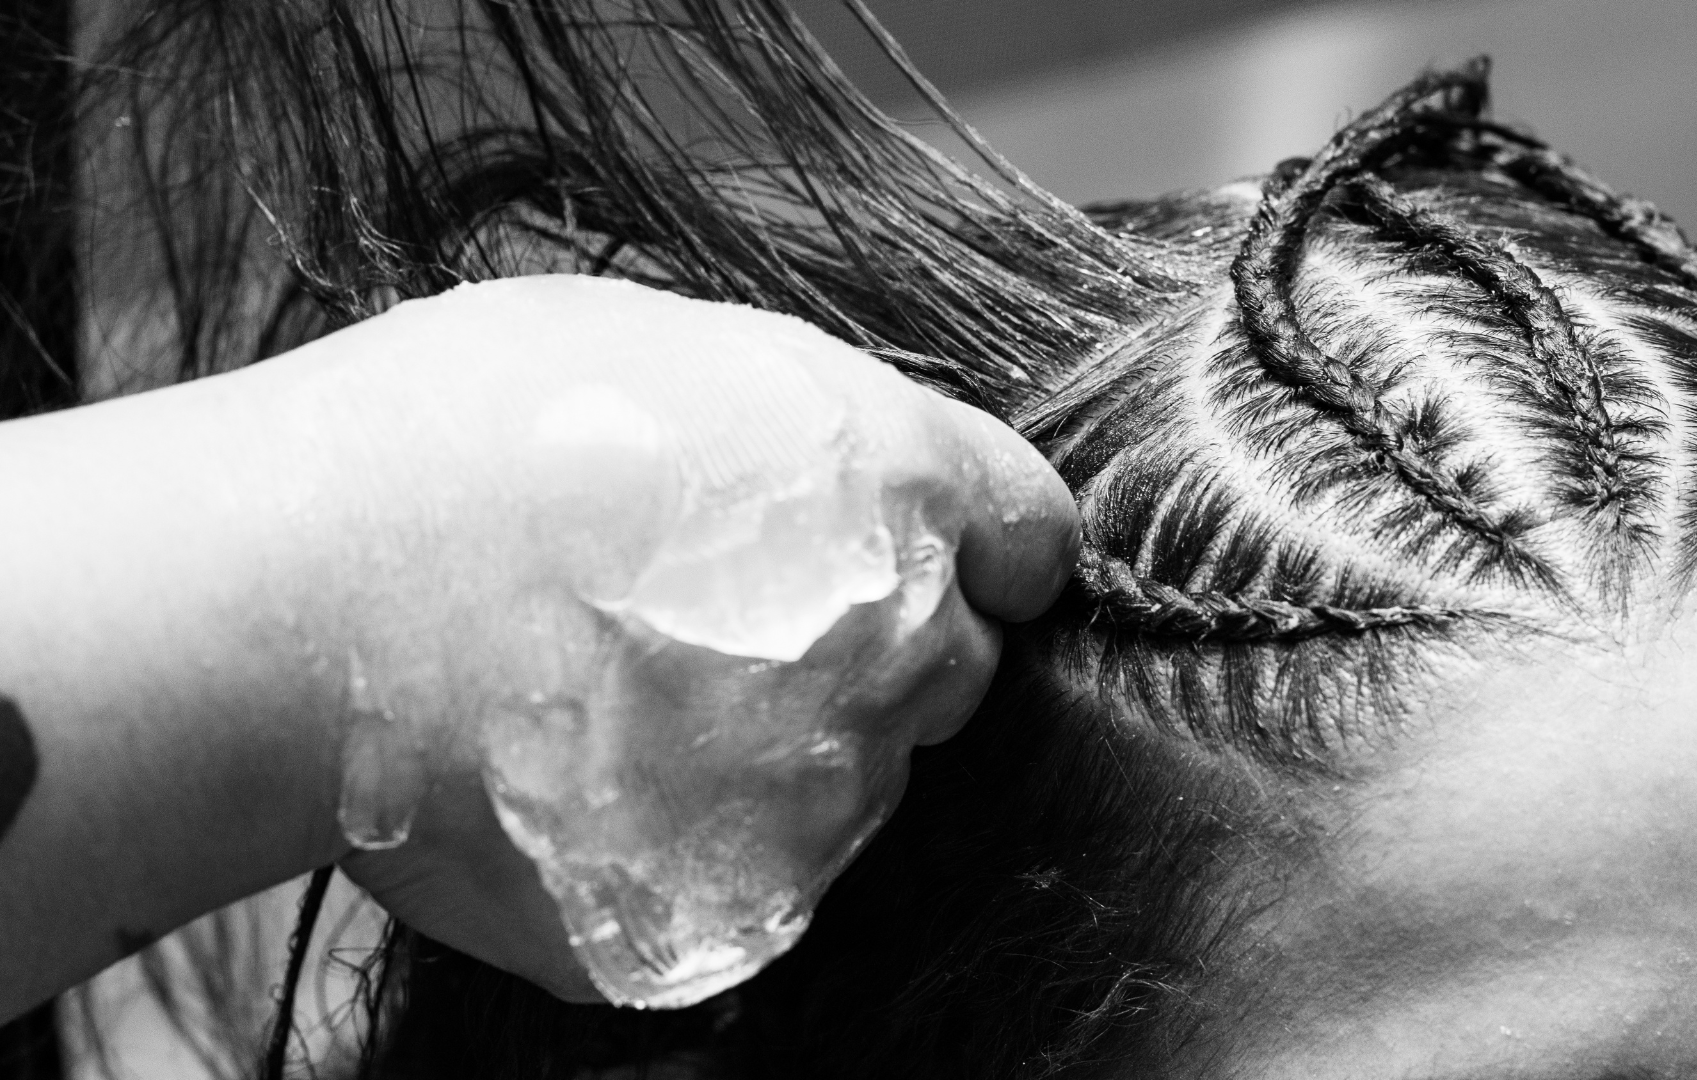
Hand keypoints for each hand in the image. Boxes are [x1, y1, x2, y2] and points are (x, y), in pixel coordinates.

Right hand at [263, 277, 1076, 1003]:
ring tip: (620, 697)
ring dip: (780, 744)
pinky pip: (751, 872)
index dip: (990, 542)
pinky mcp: (732, 911)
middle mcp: (894, 646)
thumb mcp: (652, 344)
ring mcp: (818, 797)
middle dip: (880, 645)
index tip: (956, 555)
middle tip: (730, 620)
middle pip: (951, 665)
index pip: (1030, 529)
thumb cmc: (454, 436)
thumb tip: (822, 465)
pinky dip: (694, 835)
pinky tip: (585, 778)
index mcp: (893, 481)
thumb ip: (790, 417)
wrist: (301, 603)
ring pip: (852, 777)